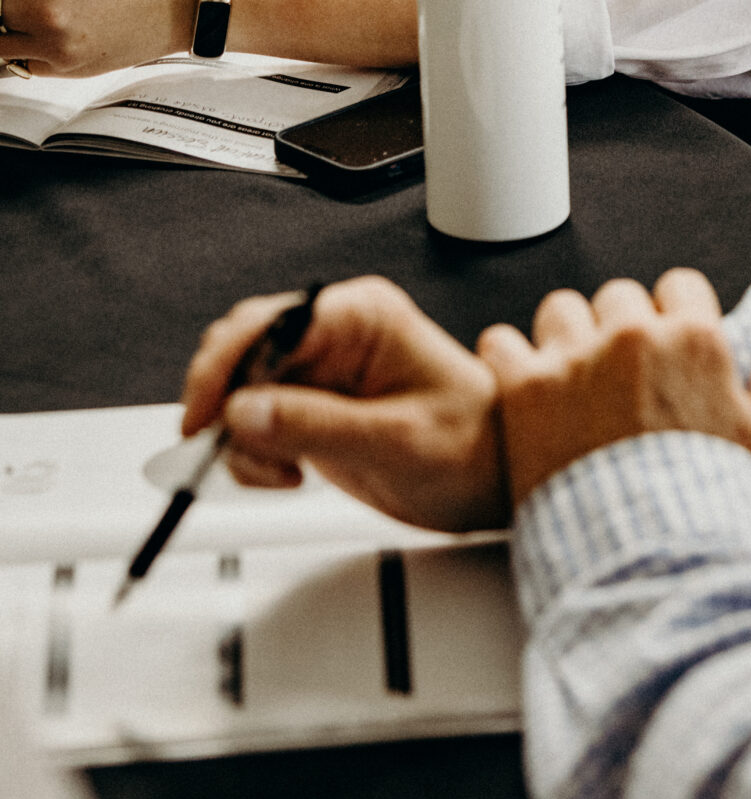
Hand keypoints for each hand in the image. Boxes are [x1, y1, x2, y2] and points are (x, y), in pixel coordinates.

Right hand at [184, 276, 506, 533]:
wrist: (495, 481)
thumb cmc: (475, 446)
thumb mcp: (396, 440)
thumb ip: (315, 424)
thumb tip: (244, 410)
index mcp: (364, 317)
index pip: (272, 320)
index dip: (228, 364)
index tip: (208, 415)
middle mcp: (337, 334)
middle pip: (243, 348)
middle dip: (227, 402)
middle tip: (229, 449)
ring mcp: (321, 370)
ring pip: (239, 388)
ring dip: (239, 436)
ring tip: (278, 471)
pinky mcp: (312, 407)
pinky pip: (253, 421)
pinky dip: (252, 453)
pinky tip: (286, 473)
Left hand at [478, 269, 750, 509]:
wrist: (648, 570)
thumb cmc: (715, 512)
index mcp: (695, 341)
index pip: (679, 285)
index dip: (674, 316)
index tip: (667, 350)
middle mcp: (632, 337)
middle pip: (618, 296)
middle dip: (618, 328)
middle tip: (618, 379)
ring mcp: (575, 360)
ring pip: (559, 310)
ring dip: (563, 338)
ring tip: (568, 385)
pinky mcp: (524, 390)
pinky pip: (502, 343)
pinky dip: (508, 363)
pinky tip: (521, 394)